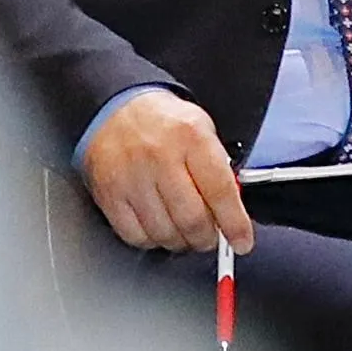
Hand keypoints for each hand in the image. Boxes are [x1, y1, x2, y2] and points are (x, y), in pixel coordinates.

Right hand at [84, 87, 252, 255]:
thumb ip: (220, 169)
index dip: (235, 225)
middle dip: (208, 239)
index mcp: (192, 138)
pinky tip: (160, 229)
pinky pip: (135, 235)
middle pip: (192, 219)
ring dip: (181, 242)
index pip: (221, 192)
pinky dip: (153, 241)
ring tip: (186, 233)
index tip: (242, 242)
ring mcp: (131, 177)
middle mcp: (160, 157)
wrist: (116, 108)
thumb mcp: (204, 131)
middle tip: (211, 238)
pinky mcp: (109, 193)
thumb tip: (233, 211)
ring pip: (164, 232)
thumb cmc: (166, 124)